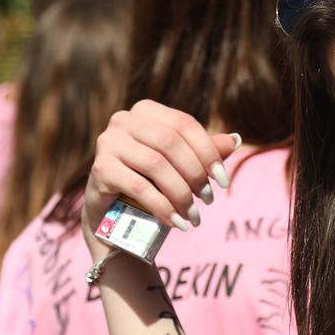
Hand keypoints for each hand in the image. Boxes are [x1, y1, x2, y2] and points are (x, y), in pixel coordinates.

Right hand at [80, 101, 239, 260]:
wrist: (113, 214)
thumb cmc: (151, 184)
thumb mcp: (180, 167)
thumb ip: (203, 152)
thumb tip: (234, 140)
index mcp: (145, 111)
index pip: (184, 124)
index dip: (208, 152)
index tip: (224, 182)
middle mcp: (123, 120)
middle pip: (171, 142)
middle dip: (195, 174)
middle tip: (208, 200)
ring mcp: (108, 142)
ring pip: (156, 165)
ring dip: (181, 194)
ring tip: (194, 216)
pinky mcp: (100, 169)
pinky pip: (139, 187)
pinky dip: (163, 207)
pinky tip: (177, 223)